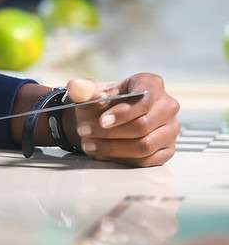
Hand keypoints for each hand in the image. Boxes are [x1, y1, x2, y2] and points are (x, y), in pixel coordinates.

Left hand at [64, 74, 179, 166]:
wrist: (106, 117)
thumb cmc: (102, 102)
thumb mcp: (90, 93)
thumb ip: (83, 89)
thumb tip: (75, 86)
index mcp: (151, 84)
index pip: (144, 99)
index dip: (122, 113)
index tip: (102, 121)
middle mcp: (167, 106)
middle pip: (143, 125)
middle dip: (111, 133)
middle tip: (85, 132)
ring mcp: (170, 129)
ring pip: (145, 145)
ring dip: (113, 148)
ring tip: (89, 145)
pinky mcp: (166, 149)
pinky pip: (147, 160)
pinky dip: (122, 159)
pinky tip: (103, 153)